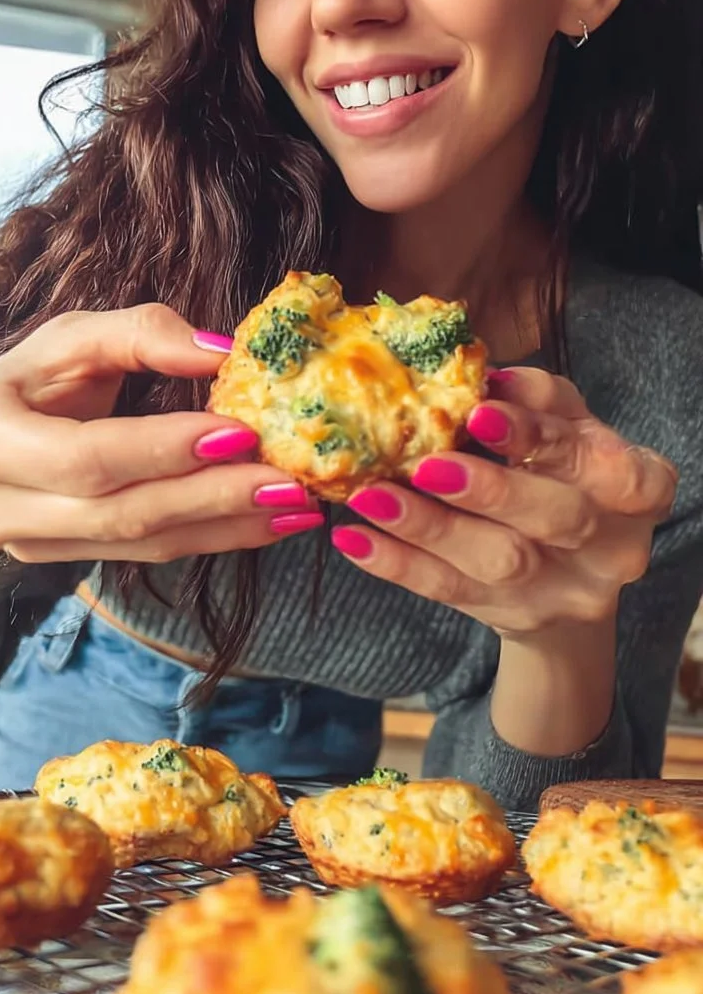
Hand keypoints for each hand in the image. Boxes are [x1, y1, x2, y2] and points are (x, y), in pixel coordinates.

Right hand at [0, 305, 322, 563]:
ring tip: (296, 505)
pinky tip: (267, 521)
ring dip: (226, 525)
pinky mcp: (64, 564)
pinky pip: (147, 554)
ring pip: (140, 543)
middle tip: (287, 482)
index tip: (238, 433)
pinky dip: (213, 536)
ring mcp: (26, 548)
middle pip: (120, 511)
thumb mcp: (68, 338)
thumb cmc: (27, 380)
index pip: (85, 457)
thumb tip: (220, 351)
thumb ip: (140, 333)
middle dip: (212, 497)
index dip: (162, 448)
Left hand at [332, 367, 676, 635]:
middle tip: (425, 464)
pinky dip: (398, 564)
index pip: (598, 463)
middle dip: (486, 489)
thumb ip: (540, 399)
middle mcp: (613, 548)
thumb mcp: (569, 430)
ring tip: (371, 495)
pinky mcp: (511, 617)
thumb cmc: (565, 477)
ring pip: (496, 560)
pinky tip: (356, 539)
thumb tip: (487, 375)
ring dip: (428, 526)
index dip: (541, 438)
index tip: (480, 412)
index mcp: (637, 488)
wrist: (567, 574)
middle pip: (554, 518)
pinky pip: (449, 591)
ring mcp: (564, 592)